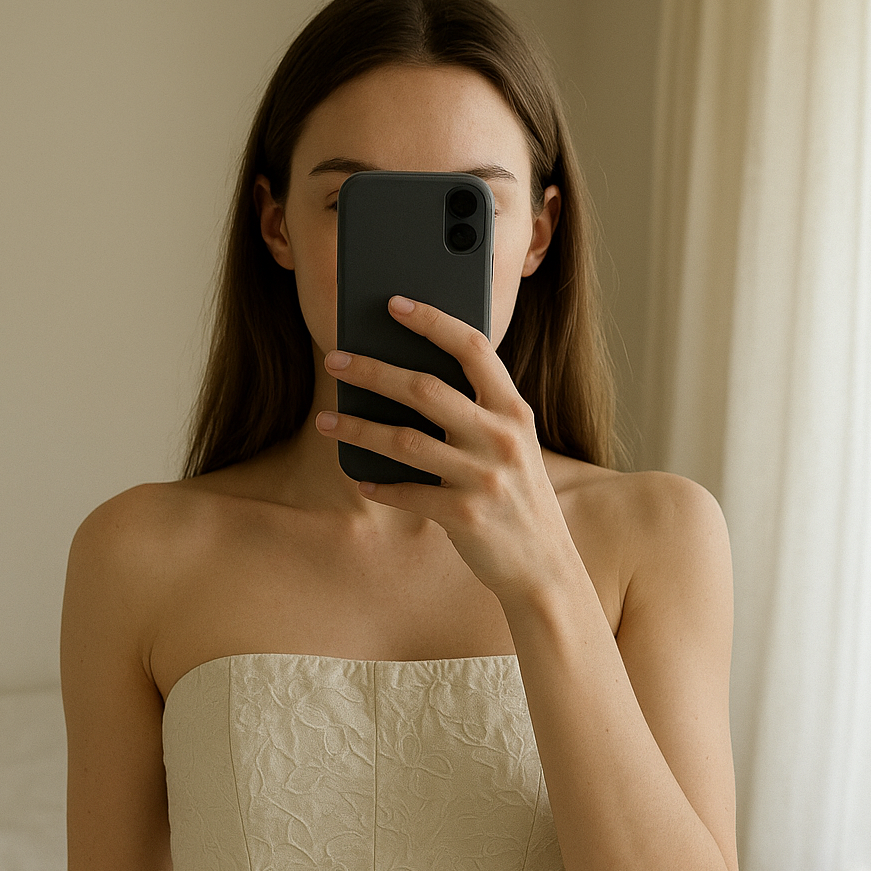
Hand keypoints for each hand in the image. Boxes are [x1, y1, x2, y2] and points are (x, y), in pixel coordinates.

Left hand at [316, 296, 577, 604]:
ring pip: (405, 441)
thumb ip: (477, 413)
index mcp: (514, 412)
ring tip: (326, 419)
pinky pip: (408, 494)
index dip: (432, 321)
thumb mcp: (512, 446)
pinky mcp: (465, 517)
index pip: (473, 348)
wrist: (544, 566)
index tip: (393, 304)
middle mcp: (501, 439)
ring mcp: (484, 479)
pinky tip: (360, 479)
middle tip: (334, 359)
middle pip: (426, 389)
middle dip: (373, 370)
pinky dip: (380, 486)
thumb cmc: (517, 496)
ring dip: (359, 427)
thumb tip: (407, 381)